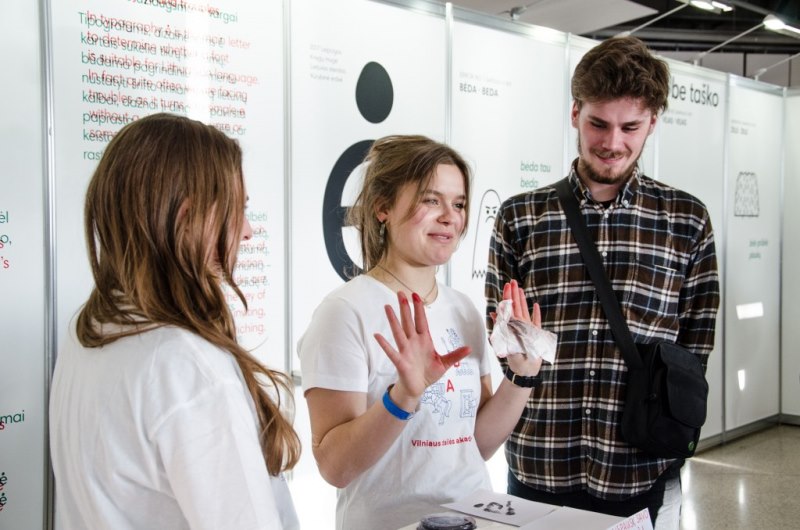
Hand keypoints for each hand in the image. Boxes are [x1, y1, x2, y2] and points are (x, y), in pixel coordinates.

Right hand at [374, 291, 470, 406]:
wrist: (418, 388)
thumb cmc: (429, 373)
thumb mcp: (444, 364)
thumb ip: (455, 355)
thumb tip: (470, 348)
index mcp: (424, 340)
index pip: (421, 320)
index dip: (418, 308)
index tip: (415, 295)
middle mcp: (413, 342)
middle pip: (408, 321)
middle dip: (405, 307)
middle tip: (400, 293)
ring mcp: (405, 351)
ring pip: (398, 332)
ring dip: (393, 320)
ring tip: (387, 307)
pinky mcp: (400, 361)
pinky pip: (391, 351)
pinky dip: (384, 344)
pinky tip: (377, 335)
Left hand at [502, 279, 542, 377]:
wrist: (525, 371)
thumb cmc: (514, 359)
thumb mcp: (505, 342)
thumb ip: (501, 327)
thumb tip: (493, 313)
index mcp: (511, 326)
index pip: (509, 308)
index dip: (507, 296)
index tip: (507, 285)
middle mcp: (519, 325)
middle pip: (516, 306)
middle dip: (514, 294)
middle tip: (512, 282)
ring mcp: (527, 329)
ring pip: (525, 311)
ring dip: (523, 300)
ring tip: (520, 289)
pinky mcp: (535, 334)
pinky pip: (536, 321)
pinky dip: (536, 313)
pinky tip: (535, 305)